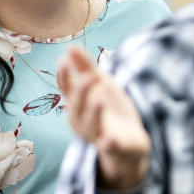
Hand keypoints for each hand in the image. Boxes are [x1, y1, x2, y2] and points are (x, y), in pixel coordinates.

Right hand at [57, 46, 149, 189]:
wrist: (130, 140)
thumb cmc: (110, 109)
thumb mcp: (100, 85)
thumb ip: (86, 67)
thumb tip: (70, 46)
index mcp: (78, 103)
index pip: (66, 89)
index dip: (64, 77)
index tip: (63, 62)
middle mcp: (82, 120)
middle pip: (77, 107)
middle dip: (81, 93)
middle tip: (88, 78)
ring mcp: (96, 135)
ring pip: (90, 125)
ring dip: (93, 112)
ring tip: (98, 99)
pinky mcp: (113, 147)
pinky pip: (108, 146)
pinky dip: (108, 143)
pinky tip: (109, 138)